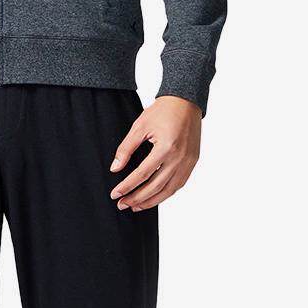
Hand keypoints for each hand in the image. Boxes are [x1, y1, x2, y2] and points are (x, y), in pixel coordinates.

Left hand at [108, 95, 200, 210]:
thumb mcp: (140, 126)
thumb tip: (115, 168)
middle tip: (122, 205)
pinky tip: (154, 197)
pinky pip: (178, 184)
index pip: (142, 174)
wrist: (185, 101)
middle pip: (156, 187)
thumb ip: (126, 148)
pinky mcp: (192, 162)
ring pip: (168, 190)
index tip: (115, 194)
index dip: (127, 186)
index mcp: (165, 147)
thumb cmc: (162, 111)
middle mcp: (179, 158)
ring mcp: (188, 162)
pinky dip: (166, 194)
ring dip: (151, 201)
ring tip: (135, 206)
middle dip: (137, 198)